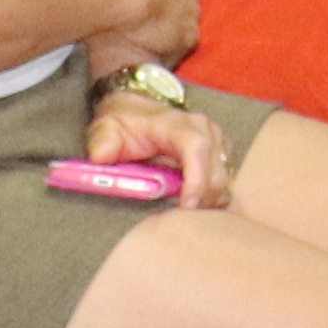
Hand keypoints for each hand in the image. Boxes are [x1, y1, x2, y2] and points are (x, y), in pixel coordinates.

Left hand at [86, 73, 229, 209]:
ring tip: (180, 210)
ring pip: (225, 182)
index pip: (197, 149)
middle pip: (217, 172)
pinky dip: (211, 199)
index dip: (197, 179)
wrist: (139, 109)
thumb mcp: (107, 128)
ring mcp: (217, 142)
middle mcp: (205, 130)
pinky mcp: (222, 155)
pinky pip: (226, 184)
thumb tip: (101, 157)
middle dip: (202, 200)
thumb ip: (103, 142)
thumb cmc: (125, 122)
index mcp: (178, 125)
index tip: (186, 205)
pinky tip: (190, 203)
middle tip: (177, 218)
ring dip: (208, 202)